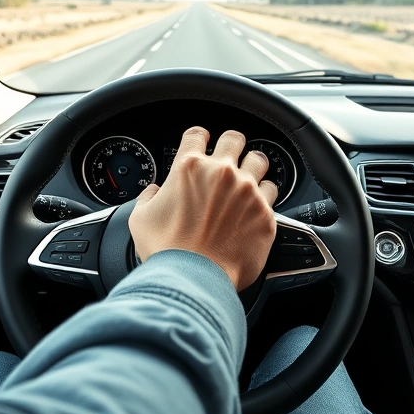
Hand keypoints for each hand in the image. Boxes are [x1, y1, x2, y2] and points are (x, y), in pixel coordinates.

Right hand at [129, 127, 278, 290]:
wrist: (193, 279)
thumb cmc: (166, 251)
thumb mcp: (141, 218)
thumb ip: (149, 197)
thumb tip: (155, 192)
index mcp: (189, 168)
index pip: (197, 134)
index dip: (199, 137)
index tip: (201, 143)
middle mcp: (222, 173)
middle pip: (235, 138)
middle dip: (231, 144)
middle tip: (229, 156)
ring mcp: (247, 191)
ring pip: (260, 160)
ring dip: (253, 167)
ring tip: (248, 179)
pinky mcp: (265, 213)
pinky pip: (272, 193)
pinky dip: (264, 197)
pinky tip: (256, 206)